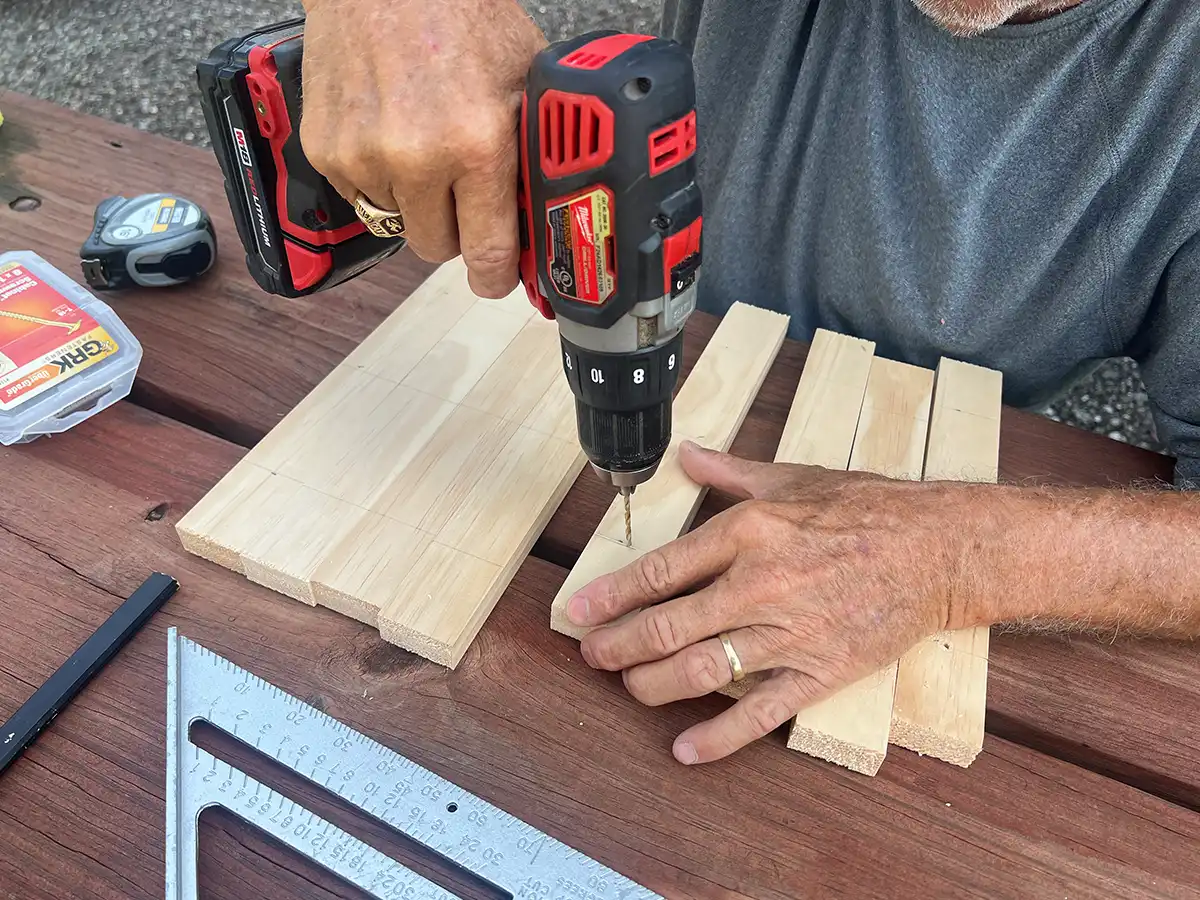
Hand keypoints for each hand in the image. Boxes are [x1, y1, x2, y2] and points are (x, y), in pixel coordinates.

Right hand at [299, 0, 545, 296]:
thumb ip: (534, 152)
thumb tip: (546, 214)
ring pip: (397, 223)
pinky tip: (391, 132)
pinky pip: (360, 196)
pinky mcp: (325, 151)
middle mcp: (415, 158)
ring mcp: (362, 157)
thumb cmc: (459, 18)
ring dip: (415, 201)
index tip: (496, 279)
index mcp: (475, 144)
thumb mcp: (524, 79)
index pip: (485, 252)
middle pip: (437, 249)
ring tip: (424, 145)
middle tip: (463, 193)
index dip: (495, 275)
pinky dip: (378, 178)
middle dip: (455, 230)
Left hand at [564, 441, 968, 764]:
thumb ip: (730, 472)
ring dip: (654, 685)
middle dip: (620, 646)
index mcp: (749, 532)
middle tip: (591, 656)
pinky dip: (720, 736)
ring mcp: (790, 633)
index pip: (662, 571)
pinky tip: (685, 750)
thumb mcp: (792, 477)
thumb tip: (687, 454)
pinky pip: (761, 711)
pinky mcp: (819, 671)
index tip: (579, 612)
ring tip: (629, 688)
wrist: (940, 549)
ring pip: (703, 670)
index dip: (612, 596)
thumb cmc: (868, 508)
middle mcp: (761, 585)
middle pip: (669, 626)